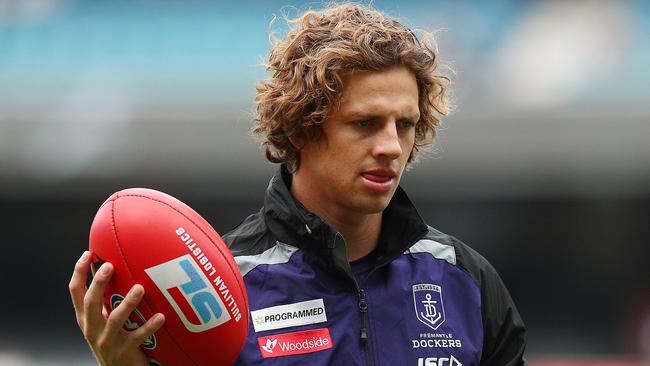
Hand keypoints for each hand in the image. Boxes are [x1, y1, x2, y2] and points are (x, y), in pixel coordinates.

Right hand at [69, 251, 164, 365]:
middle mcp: (92, 329)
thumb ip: (104, 299)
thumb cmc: (113, 339)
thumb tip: (110, 265)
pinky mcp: (124, 352)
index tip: (87, 253)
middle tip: (110, 265)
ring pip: (115, 320)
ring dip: (127, 303)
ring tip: (140, 288)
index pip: (75, 292)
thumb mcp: (102, 320)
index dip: (78, 272)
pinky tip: (161, 316)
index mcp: (85, 318)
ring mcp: (107, 341)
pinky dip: (149, 326)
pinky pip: (138, 337)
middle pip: (91, 303)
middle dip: (99, 283)